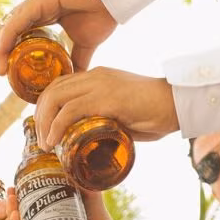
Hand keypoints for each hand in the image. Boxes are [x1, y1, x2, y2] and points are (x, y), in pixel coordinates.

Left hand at [0, 0, 115, 73]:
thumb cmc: (102, 13)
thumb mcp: (86, 44)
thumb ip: (78, 59)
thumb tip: (75, 79)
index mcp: (46, 16)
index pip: (21, 34)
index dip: (13, 51)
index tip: (10, 72)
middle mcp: (37, 8)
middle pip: (11, 30)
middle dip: (3, 51)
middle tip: (2, 72)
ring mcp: (36, 3)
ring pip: (9, 26)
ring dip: (1, 47)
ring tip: (0, 68)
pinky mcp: (38, 0)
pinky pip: (16, 21)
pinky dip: (7, 37)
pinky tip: (2, 53)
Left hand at [34, 67, 178, 149]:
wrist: (179, 103)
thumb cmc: (159, 112)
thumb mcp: (126, 114)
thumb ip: (110, 121)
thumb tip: (98, 140)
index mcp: (99, 76)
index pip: (61, 85)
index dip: (47, 106)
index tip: (45, 127)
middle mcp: (95, 76)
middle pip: (53, 90)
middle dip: (40, 116)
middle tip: (42, 139)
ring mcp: (99, 85)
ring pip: (55, 98)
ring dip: (44, 123)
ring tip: (46, 144)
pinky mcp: (105, 98)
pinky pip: (70, 111)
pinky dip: (56, 127)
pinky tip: (53, 141)